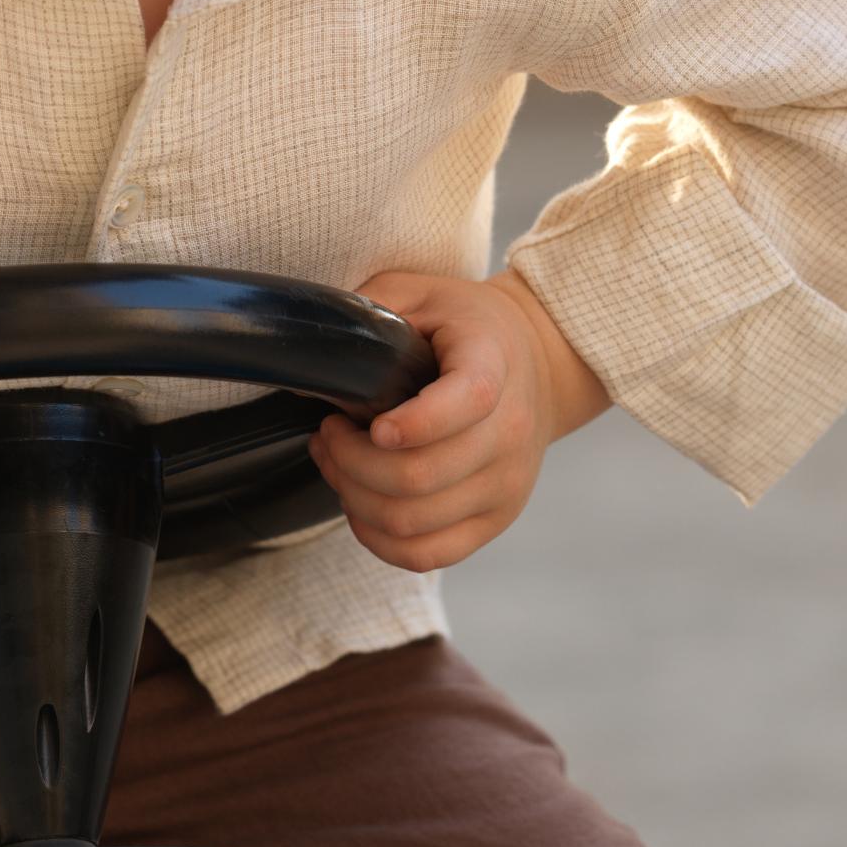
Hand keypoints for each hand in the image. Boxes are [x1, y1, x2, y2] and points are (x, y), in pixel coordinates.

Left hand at [309, 266, 607, 573]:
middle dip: (350, 462)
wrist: (537, 363)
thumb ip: (368, 310)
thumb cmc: (466, 328)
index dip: (413, 423)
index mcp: (494, 365)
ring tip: (338, 463)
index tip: (371, 425)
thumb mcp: (420, 292)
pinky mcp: (496, 518)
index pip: (467, 402)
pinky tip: (360, 504)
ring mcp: (506, 483)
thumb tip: (310, 363)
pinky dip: (379, 539)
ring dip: (355, 498)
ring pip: (413, 521)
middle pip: (419, 477)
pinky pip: (429, 554)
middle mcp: (510, 432)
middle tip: (329, 434)